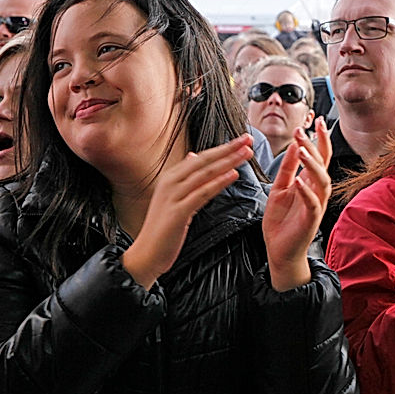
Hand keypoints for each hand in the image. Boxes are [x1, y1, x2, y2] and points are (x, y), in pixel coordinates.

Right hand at [123, 135, 253, 289]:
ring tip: (246, 153)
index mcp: (171, 177)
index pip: (201, 158)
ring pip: (205, 174)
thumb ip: (184, 177)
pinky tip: (233, 175)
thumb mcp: (173, 196)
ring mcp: (173, 196)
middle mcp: (170, 182)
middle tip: (247, 140)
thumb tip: (194, 155)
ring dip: (228, 162)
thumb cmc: (163, 227)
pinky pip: (202, 194)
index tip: (242, 140)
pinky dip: (218, 183)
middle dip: (228, 149)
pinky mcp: (177, 212)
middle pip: (204, 161)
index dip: (222, 148)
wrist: (146, 253)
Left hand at [263, 118, 332, 290]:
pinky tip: (299, 181)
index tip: (315, 120)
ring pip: (321, 180)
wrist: (280, 250)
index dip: (319, 138)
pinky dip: (307, 191)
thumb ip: (287, 169)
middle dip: (317, 145)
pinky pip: (312, 202)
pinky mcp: (311, 219)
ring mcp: (316, 204)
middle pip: (323, 163)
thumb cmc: (281, 221)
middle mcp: (317, 191)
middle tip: (307, 129)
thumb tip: (294, 146)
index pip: (319, 155)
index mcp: (309, 182)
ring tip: (303, 150)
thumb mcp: (279, 188)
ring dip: (313, 164)